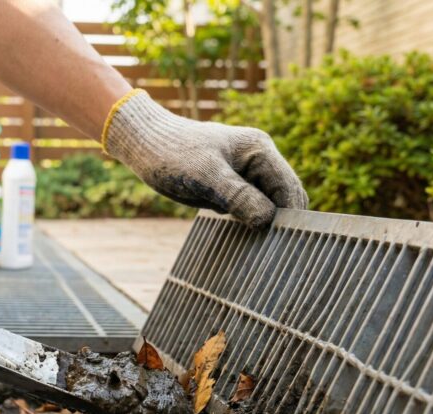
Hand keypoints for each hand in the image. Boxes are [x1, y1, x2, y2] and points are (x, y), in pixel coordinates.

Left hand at [103, 90, 306, 226]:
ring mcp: (246, 173)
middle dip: (278, 222)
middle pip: (284, 199)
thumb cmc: (171, 154)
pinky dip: (246, 222)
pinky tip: (235, 236)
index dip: (289, 217)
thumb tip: (267, 220)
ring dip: (261, 224)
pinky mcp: (232, 185)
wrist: (143, 144)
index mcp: (259, 150)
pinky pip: (249, 207)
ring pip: (268, 206)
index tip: (279, 245)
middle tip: (265, 251)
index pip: (289, 189)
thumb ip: (238, 196)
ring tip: (250, 245)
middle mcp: (258, 160)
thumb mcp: (204, 176)